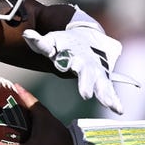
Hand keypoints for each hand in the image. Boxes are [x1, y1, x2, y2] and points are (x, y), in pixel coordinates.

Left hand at [23, 22, 138, 114]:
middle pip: (87, 72)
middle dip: (87, 82)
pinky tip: (119, 110)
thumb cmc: (63, 43)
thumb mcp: (50, 41)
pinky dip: (114, 99)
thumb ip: (38, 42)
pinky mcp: (102, 79)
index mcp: (71, 52)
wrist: (84, 36)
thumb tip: (26, 34)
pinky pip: (109, 90)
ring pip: (101, 82)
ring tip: (111, 105)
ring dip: (105, 93)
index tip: (70, 66)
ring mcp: (96, 70)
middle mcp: (86, 61)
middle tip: (86, 94)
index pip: (68, 57)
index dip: (67, 62)